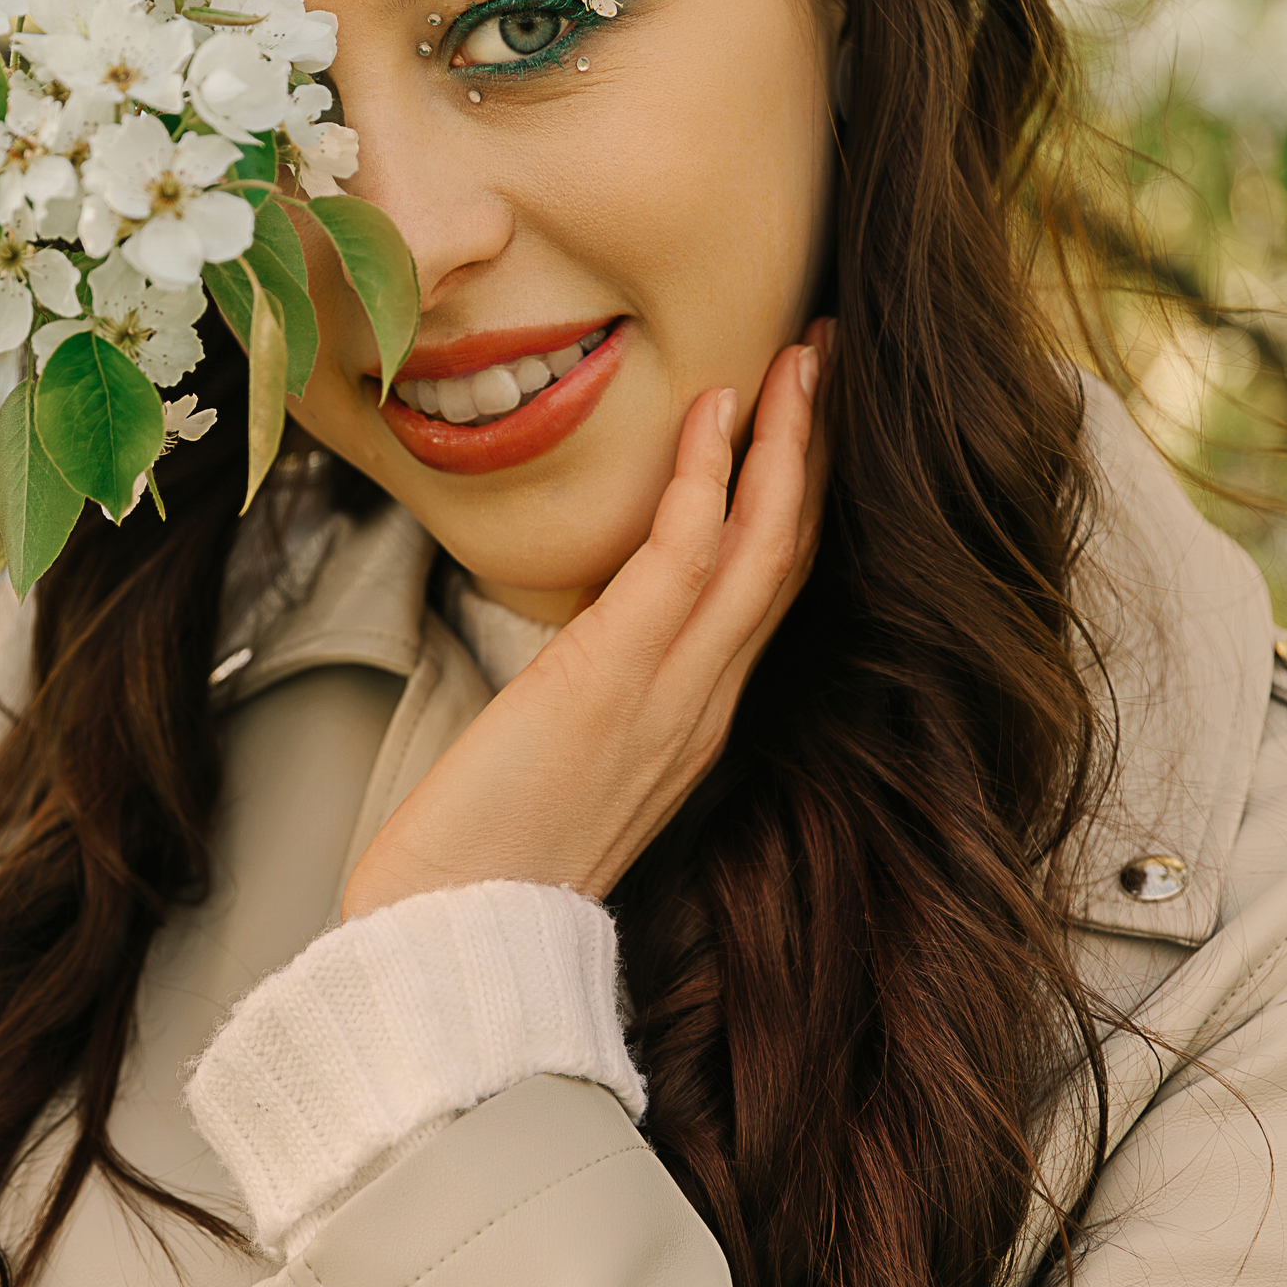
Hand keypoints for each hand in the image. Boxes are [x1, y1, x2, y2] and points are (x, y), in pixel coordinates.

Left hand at [340, 324, 831, 918]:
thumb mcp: (565, 758)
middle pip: (792, 555)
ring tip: (805, 354)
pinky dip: (709, 474)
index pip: (770, 591)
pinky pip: (686, 556)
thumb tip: (589, 642)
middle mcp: (705, 705)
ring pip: (765, 545)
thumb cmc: (485, 855)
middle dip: (821, 449)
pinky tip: (715, 407)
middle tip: (834, 357)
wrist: (452, 932)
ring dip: (792, 439)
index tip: (808, 420)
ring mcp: (673, 694)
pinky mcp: (615, 680)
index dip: (800, 498)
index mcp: (696, 722)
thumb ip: (598, 697)